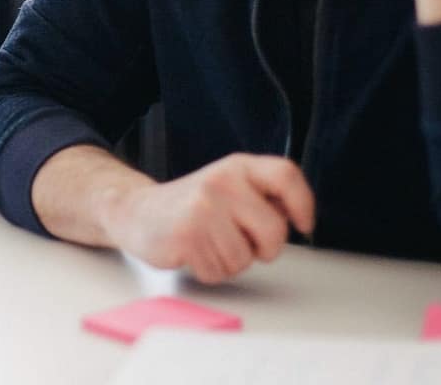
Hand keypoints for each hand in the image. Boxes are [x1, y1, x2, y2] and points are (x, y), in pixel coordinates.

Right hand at [100, 154, 313, 283]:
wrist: (137, 211)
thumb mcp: (229, 188)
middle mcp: (222, 182)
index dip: (303, 203)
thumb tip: (294, 216)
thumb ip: (261, 197)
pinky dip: (209, 271)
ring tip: (208, 244)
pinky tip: (194, 253)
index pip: (286, 175)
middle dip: (263, 249)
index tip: (303, 224)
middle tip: (241, 242)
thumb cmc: (191, 207)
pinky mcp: (187, 235)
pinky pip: (219, 272)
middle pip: (275, 231)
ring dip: (230, 262)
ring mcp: (204, 207)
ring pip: (245, 258)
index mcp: (238, 167)